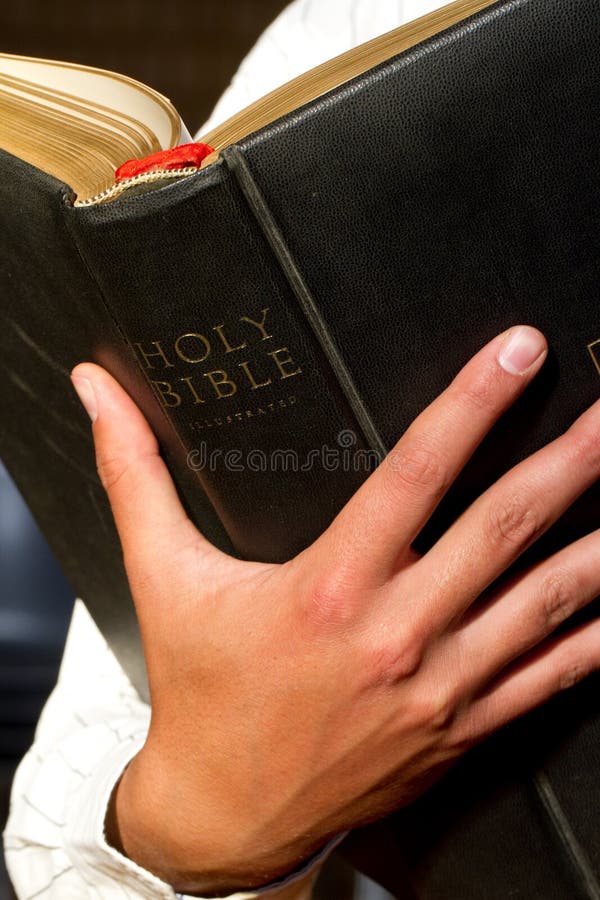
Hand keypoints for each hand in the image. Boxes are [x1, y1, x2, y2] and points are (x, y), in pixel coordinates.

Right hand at [71, 325, 599, 895]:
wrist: (224, 815)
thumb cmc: (199, 688)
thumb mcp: (163, 574)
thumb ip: (135, 473)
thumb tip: (95, 391)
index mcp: (329, 587)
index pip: (416, 473)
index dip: (473, 404)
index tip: (521, 351)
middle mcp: (395, 634)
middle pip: (502, 530)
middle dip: (570, 460)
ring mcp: (439, 687)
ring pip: (543, 602)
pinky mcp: (461, 728)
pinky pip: (549, 678)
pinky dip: (595, 636)